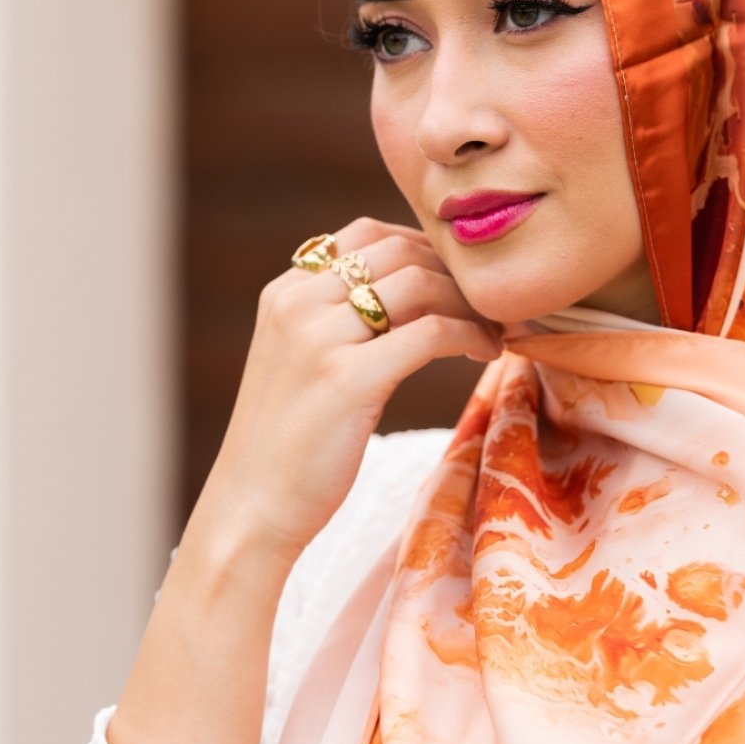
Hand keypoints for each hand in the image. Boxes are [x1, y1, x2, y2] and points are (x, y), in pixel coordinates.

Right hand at [193, 215, 501, 565]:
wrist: (251, 509)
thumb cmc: (287, 448)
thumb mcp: (302, 366)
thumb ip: (338, 324)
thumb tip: (409, 297)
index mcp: (285, 293)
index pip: (369, 234)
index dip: (427, 251)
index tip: (460, 285)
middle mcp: (298, 303)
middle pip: (402, 252)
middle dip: (457, 276)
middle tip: (490, 309)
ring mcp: (320, 338)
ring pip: (422, 284)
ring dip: (471, 305)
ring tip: (493, 334)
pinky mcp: (348, 377)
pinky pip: (432, 332)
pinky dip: (470, 336)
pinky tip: (484, 355)